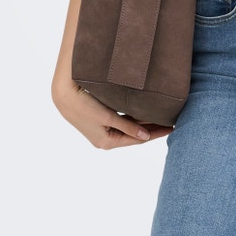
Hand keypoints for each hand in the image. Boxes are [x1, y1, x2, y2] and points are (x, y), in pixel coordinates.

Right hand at [52, 78, 174, 148]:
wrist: (62, 94)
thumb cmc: (83, 105)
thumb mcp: (107, 117)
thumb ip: (127, 127)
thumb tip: (146, 137)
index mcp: (106, 142)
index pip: (138, 139)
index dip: (156, 133)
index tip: (172, 128)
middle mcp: (105, 138)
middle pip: (135, 133)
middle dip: (153, 127)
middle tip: (172, 121)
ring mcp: (102, 128)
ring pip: (129, 126)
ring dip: (144, 121)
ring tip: (162, 115)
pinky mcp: (99, 118)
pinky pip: (122, 119)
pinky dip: (134, 116)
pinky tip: (144, 111)